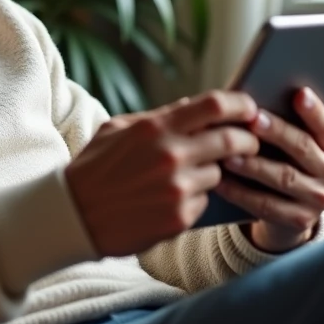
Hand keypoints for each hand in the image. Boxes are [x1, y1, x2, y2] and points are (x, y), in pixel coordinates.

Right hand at [66, 91, 260, 256]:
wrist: (73, 216)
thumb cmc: (94, 168)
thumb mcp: (118, 129)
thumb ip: (158, 117)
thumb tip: (193, 106)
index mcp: (155, 128)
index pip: (214, 105)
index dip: (240, 104)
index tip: (250, 107)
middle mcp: (171, 156)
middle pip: (231, 140)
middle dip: (247, 139)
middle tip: (249, 141)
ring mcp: (177, 189)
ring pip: (219, 174)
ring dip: (214, 172)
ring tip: (189, 175)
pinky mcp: (180, 219)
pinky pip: (205, 202)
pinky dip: (196, 199)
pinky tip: (172, 199)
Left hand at [214, 88, 323, 252]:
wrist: (285, 210)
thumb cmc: (278, 162)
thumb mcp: (284, 144)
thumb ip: (275, 122)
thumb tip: (247, 98)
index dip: (314, 110)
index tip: (299, 93)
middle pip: (303, 148)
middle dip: (277, 132)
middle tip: (252, 119)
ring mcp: (319, 199)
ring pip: (284, 177)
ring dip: (254, 165)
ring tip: (228, 154)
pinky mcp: (299, 220)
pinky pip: (267, 205)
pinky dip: (241, 193)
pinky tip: (221, 182)